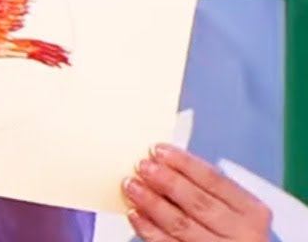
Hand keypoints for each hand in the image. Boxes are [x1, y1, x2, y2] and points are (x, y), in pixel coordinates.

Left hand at [123, 144, 271, 240]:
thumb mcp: (231, 208)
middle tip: (143, 166)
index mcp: (252, 211)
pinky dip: (149, 229)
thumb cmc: (230, 230)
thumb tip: (163, 164)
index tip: (159, 150)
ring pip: (181, 224)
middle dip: (167, 182)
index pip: (215, 180)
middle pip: (198, 202)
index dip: (185, 163)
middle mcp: (241, 233)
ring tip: (131, 186)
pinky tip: (135, 214)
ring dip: (152, 203)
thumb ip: (205, 189)